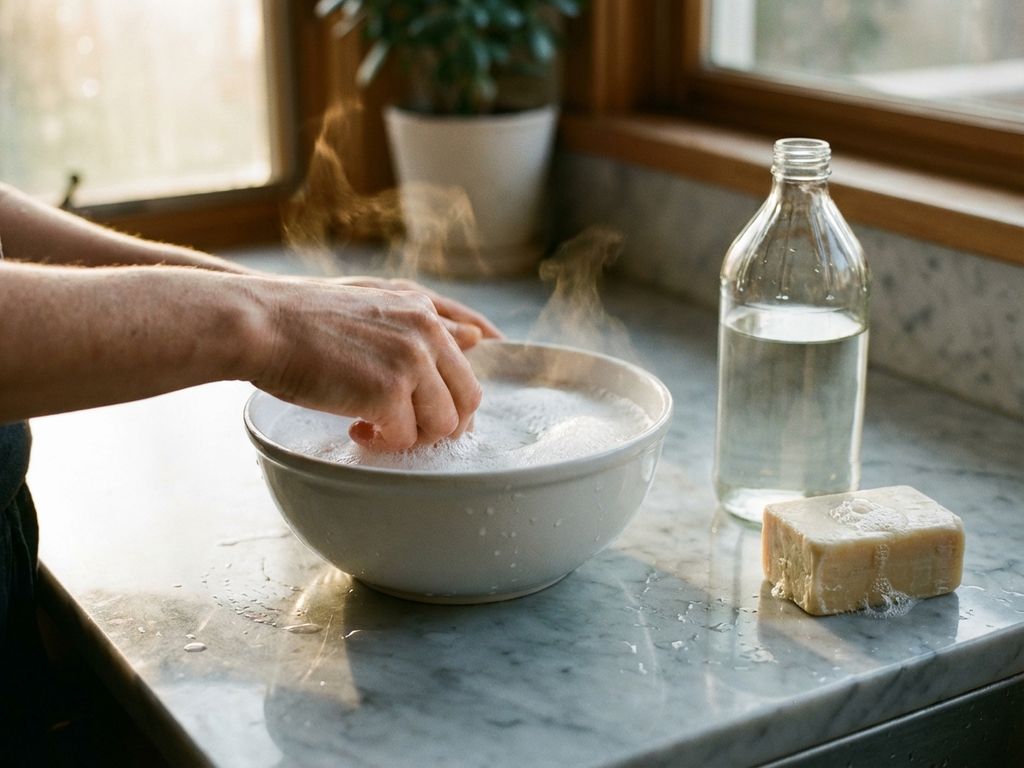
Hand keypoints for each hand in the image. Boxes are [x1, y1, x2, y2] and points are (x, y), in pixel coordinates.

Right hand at [249, 278, 482, 450]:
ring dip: (410, 437)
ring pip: (443, 424)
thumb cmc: (303, 319)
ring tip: (374, 429)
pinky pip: (405, 439)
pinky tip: (354, 429)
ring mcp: (411, 360)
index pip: (472, 358)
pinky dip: (381, 444)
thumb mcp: (372, 306)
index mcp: (422, 310)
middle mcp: (426, 331)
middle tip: (406, 432)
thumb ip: (424, 324)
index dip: (459, 395)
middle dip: (441, 424)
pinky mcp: (389, 392)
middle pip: (468, 398)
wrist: (260, 323)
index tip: (447, 416)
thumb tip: (478, 337)